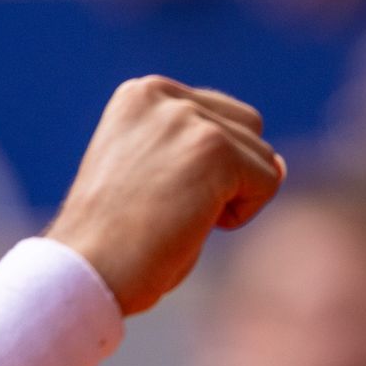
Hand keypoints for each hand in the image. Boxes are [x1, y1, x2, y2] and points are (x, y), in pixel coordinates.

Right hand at [48, 76, 283, 314]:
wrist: (86, 270)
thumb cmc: (114, 241)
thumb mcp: (152, 173)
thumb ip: (204, 151)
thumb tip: (280, 164)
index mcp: (140, 94)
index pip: (217, 116)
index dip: (202, 169)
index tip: (152, 197)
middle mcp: (161, 95)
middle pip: (247, 127)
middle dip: (227, 176)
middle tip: (169, 209)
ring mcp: (187, 118)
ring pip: (262, 157)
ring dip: (231, 197)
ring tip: (175, 217)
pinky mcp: (213, 148)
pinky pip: (269, 182)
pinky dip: (241, 215)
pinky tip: (191, 225)